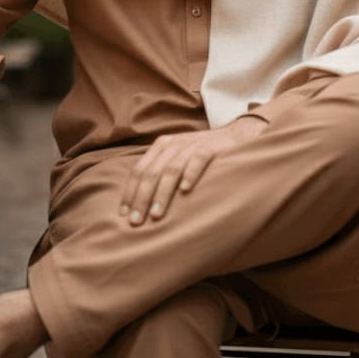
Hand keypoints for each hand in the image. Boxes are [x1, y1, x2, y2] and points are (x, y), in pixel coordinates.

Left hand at [120, 116, 265, 225]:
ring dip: (162, 193)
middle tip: (136, 221)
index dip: (130, 192)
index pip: (139, 170)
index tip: (124, 215)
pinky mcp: (211, 148)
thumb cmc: (201, 154)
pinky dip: (190, 174)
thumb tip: (139, 203)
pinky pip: (198, 160)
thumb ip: (160, 173)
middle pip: (152, 172)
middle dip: (141, 198)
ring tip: (156, 214)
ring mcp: (192, 145)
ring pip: (171, 169)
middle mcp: (173, 144)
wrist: (235, 136)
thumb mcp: (177, 159)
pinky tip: (185, 190)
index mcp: (161, 146)